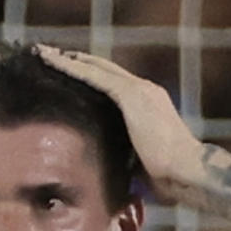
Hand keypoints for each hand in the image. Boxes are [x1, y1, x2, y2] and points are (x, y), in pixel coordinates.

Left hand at [36, 46, 211, 204]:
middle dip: (75, 61)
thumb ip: (124, 154)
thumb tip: (108, 168)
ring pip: (96, 67)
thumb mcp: (140, 161)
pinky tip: (53, 62)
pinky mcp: (130, 95)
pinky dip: (72, 67)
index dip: (91, 75)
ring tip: (43, 53)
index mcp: (148, 104)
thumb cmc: (169, 177)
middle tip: (49, 54)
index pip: (113, 83)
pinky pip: (94, 76)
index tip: (68, 72)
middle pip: (103, 68)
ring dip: (68, 60)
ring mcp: (139, 90)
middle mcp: (144, 90)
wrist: (187, 172)